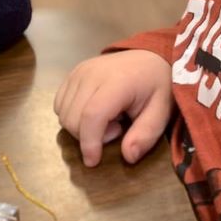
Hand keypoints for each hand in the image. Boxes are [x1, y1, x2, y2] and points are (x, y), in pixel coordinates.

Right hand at [54, 49, 172, 166]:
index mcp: (117, 82)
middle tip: (117, 129)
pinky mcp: (73, 73)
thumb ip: (145, 135)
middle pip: (73, 118)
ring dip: (81, 127)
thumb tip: (128, 157)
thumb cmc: (156, 87)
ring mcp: (79, 71)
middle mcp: (92, 73)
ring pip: (63, 114)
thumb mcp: (161, 113)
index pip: (92, 115)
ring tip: (108, 119)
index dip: (89, 143)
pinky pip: (60, 104)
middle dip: (90, 136)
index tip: (93, 161)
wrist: (150, 58)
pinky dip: (72, 116)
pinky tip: (94, 111)